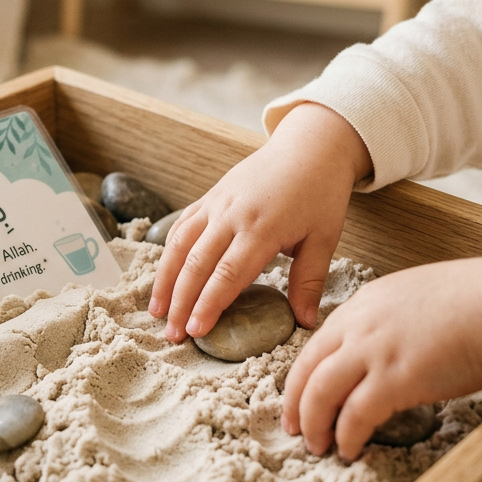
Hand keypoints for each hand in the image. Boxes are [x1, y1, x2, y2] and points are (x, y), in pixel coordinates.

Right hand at [149, 103, 371, 340]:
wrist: (310, 146)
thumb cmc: (321, 193)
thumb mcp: (324, 238)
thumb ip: (310, 280)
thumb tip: (305, 322)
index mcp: (262, 228)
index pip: (228, 274)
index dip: (209, 304)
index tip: (197, 330)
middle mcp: (232, 215)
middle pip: (197, 264)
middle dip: (181, 302)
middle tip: (172, 335)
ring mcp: (217, 204)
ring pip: (180, 245)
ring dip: (165, 281)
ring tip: (157, 312)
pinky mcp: (210, 196)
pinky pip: (182, 226)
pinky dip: (169, 253)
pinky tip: (164, 276)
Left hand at [281, 254, 481, 460]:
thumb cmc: (475, 302)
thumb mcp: (414, 297)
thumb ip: (389, 321)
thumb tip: (385, 349)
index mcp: (363, 304)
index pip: (317, 343)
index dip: (303, 374)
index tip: (299, 395)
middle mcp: (359, 325)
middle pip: (308, 369)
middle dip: (295, 402)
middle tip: (294, 427)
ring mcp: (373, 352)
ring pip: (321, 394)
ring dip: (315, 424)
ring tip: (317, 446)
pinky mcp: (393, 380)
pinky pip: (355, 416)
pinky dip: (346, 436)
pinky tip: (349, 450)